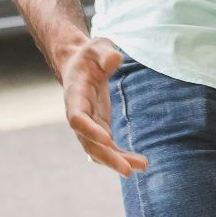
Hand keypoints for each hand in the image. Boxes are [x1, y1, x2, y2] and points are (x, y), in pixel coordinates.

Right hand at [61, 38, 148, 176]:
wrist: (82, 64)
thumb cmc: (91, 55)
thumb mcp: (98, 46)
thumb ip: (105, 53)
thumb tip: (114, 60)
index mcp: (75, 96)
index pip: (78, 118)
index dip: (90, 130)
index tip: (108, 139)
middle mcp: (78, 115)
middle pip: (88, 142)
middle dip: (107, 156)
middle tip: (126, 170)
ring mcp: (88, 125)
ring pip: (99, 150)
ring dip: (117, 161)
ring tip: (141, 167)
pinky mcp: (99, 128)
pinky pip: (108, 147)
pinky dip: (121, 156)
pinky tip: (138, 164)